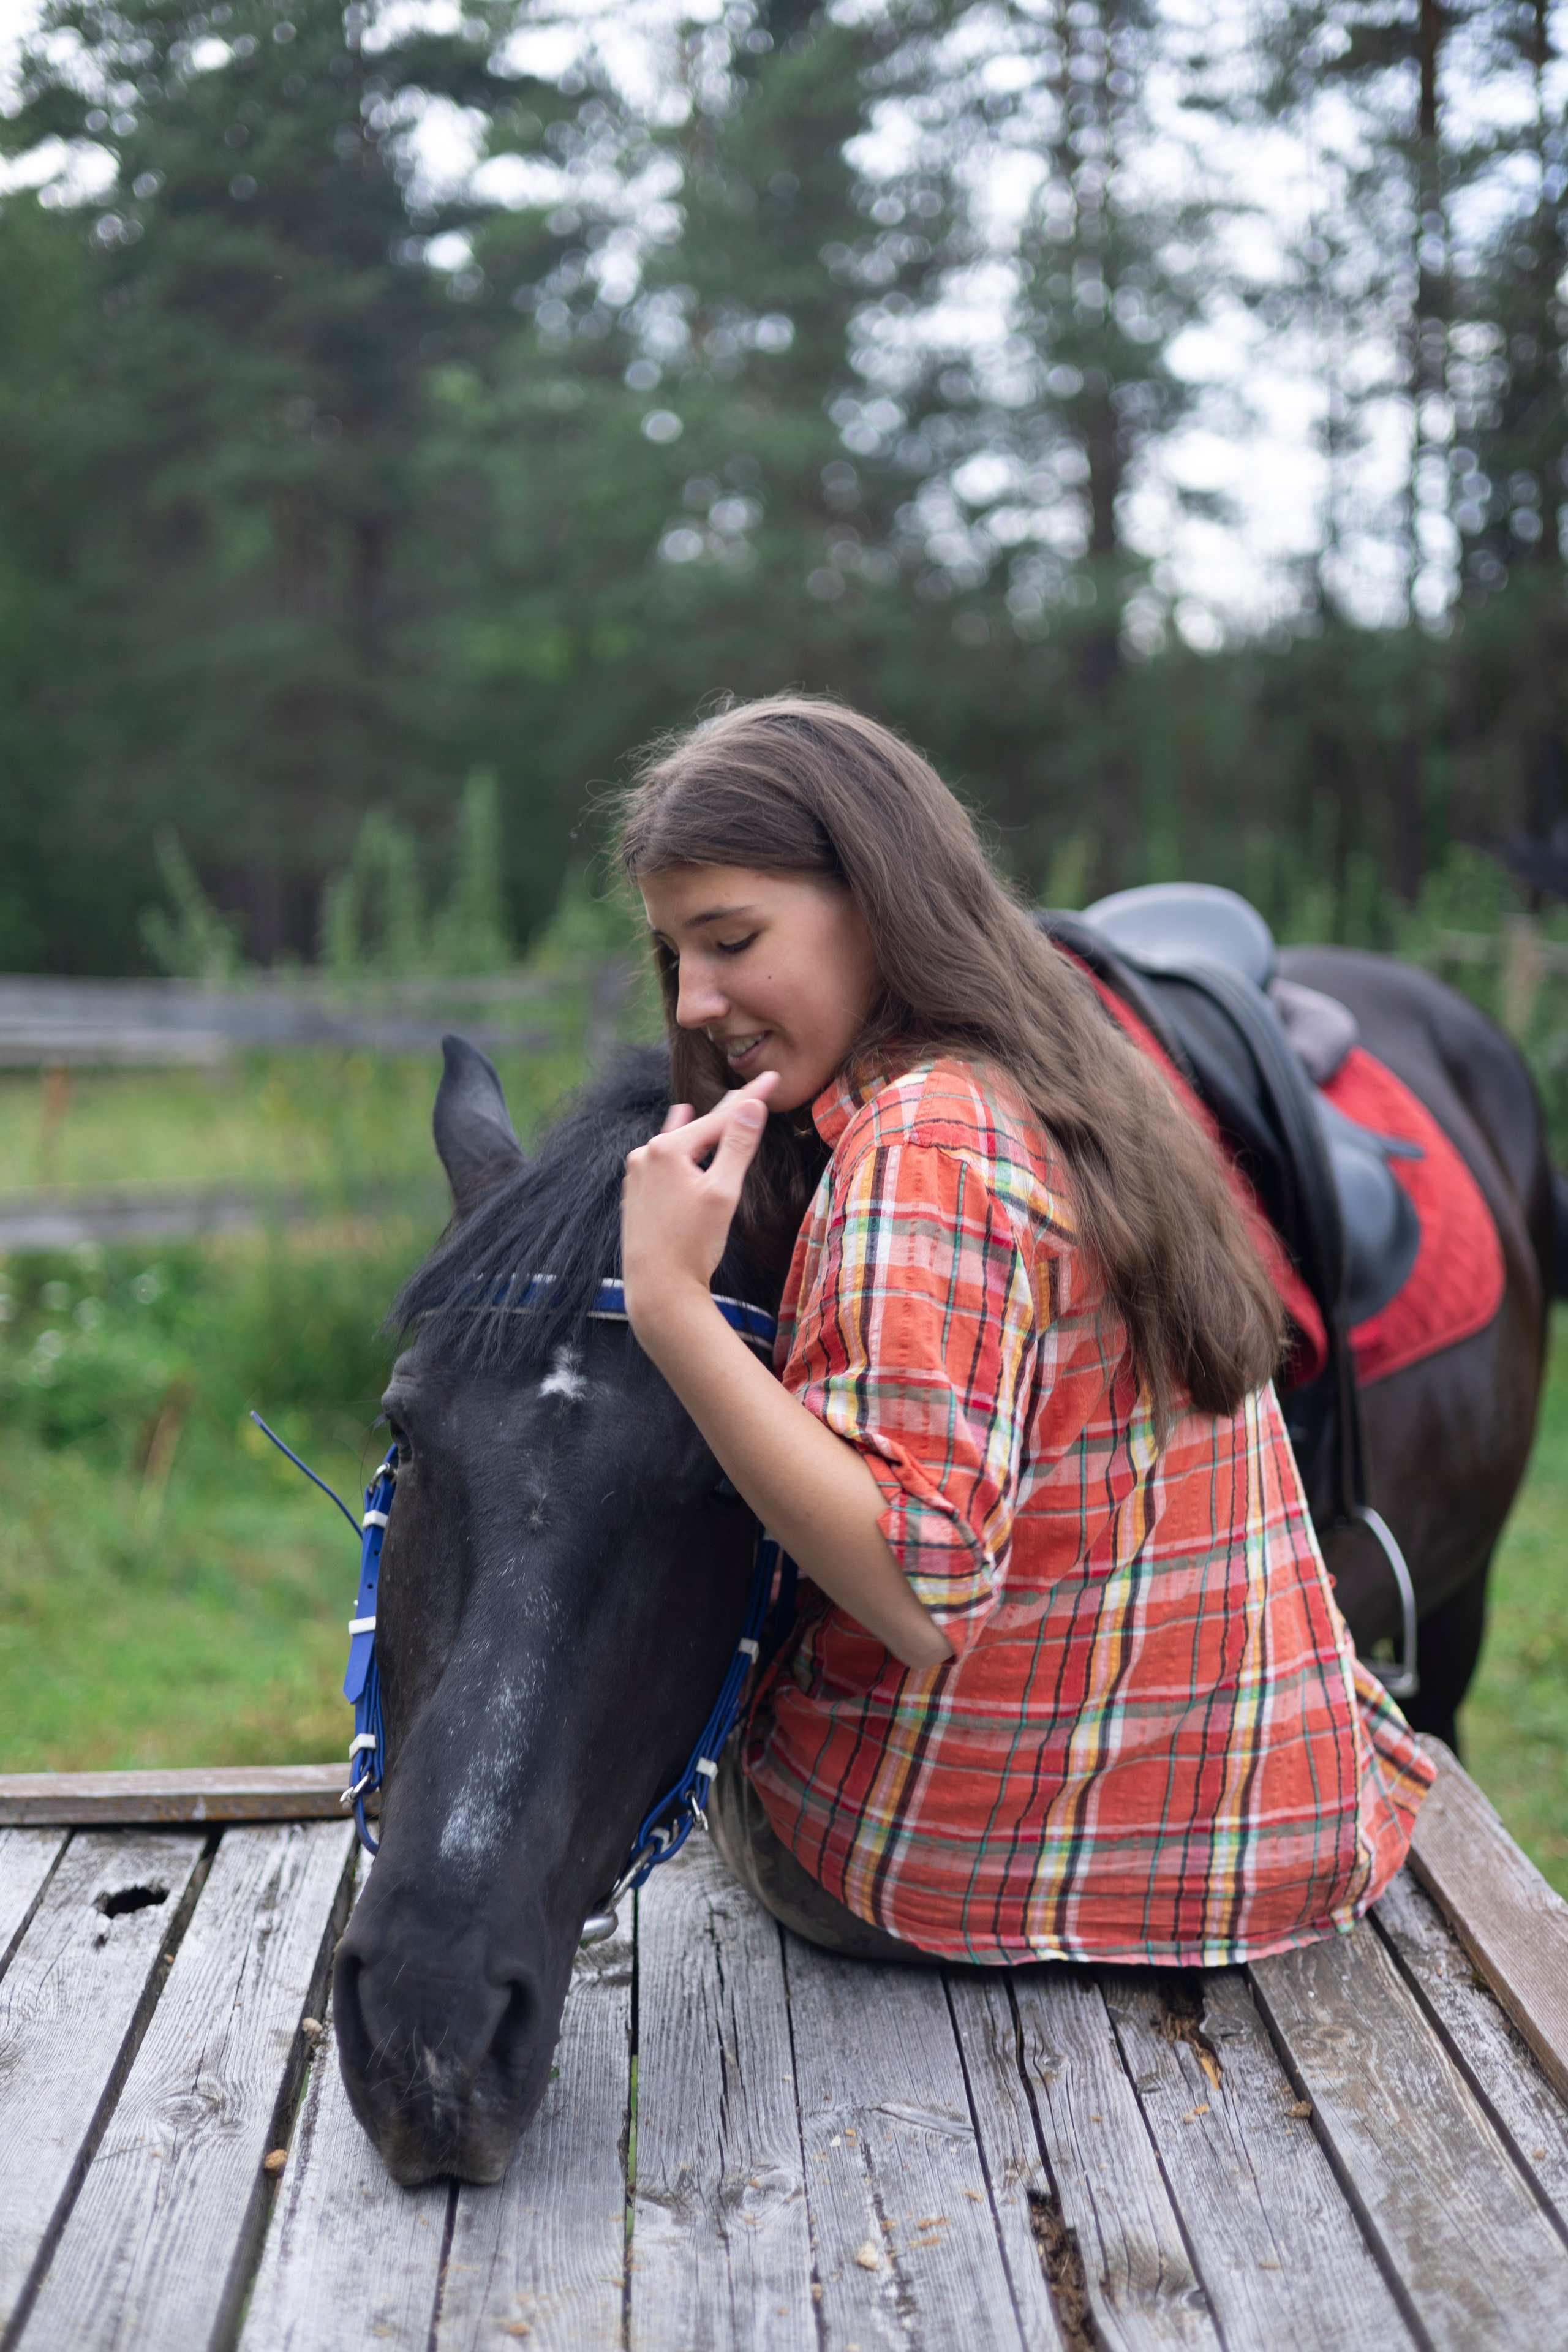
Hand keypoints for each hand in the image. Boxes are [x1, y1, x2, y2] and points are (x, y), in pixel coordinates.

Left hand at [621, 1072, 778, 1335]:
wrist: (658, 1290)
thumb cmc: (693, 1246)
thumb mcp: (723, 1193)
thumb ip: (737, 1145)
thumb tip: (750, 1105)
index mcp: (668, 1148)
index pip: (721, 1117)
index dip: (751, 1097)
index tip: (773, 1077)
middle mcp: (646, 1154)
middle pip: (697, 1127)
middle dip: (725, 1112)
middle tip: (748, 1090)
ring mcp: (636, 1174)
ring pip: (675, 1143)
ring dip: (695, 1130)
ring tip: (696, 1109)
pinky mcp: (634, 1194)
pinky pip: (660, 1162)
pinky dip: (676, 1152)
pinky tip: (671, 1143)